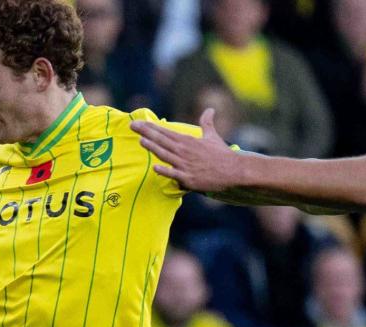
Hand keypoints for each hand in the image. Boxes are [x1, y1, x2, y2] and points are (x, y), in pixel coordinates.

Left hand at [129, 109, 245, 193]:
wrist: (234, 170)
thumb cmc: (222, 154)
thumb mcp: (213, 136)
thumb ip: (207, 123)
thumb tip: (210, 109)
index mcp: (188, 141)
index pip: (165, 132)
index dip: (150, 127)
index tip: (138, 122)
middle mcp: (184, 151)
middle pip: (162, 140)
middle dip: (146, 132)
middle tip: (132, 126)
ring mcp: (185, 165)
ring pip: (165, 154)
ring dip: (152, 147)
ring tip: (141, 141)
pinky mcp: (189, 178)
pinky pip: (174, 174)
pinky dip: (165, 171)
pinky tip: (155, 167)